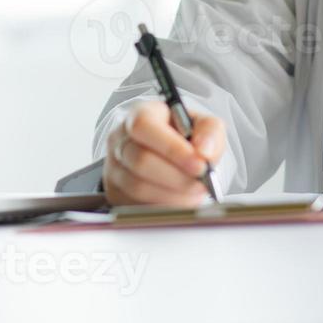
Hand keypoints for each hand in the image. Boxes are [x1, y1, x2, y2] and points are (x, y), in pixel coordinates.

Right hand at [103, 99, 223, 206]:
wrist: (170, 156)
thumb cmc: (183, 137)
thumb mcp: (202, 125)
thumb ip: (209, 131)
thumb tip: (204, 151)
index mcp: (139, 114)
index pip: (144, 126)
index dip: (171, 148)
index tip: (199, 165)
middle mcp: (120, 140)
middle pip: (140, 160)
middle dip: (177, 177)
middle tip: (202, 184)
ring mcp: (114, 168)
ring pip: (138, 187)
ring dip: (172, 195)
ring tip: (194, 193)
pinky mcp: (115, 194)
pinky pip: (135, 205)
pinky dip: (163, 208)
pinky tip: (180, 202)